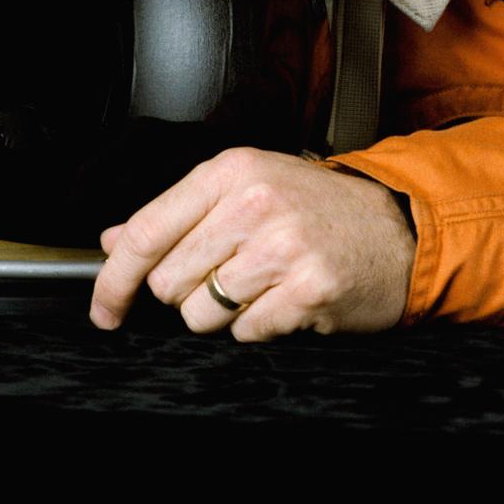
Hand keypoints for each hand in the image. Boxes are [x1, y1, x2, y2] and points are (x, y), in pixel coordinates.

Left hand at [89, 147, 414, 341]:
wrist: (398, 227)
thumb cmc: (319, 207)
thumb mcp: (246, 188)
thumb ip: (177, 214)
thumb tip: (112, 240)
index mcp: (231, 171)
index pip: (146, 230)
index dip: (113, 279)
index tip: (104, 309)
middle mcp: (253, 203)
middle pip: (168, 281)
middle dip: (186, 292)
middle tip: (228, 273)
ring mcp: (282, 247)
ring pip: (200, 314)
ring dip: (223, 313)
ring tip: (262, 284)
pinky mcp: (307, 289)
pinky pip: (245, 333)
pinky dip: (259, 326)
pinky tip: (285, 298)